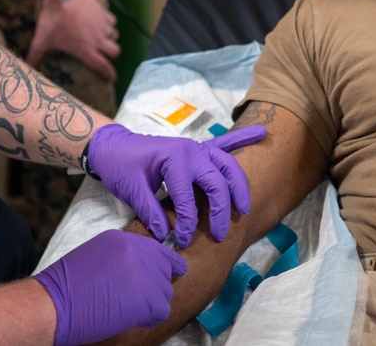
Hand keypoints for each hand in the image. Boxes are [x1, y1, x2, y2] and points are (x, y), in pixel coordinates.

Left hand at [25, 0, 119, 80]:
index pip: (103, 66)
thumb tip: (27, 66)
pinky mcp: (103, 12)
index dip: (109, 74)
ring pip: (114, 35)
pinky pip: (112, 21)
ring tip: (101, 36)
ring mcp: (102, 25)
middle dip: (111, 54)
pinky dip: (108, 23)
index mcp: (85, 50)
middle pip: (115, 51)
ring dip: (110, 38)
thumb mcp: (41, 40)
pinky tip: (100, 22)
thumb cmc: (52, 19)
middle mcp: (97, 39)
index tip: (111, 78)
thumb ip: (35, 55)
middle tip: (104, 53)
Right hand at [33, 229, 186, 345]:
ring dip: (151, 303)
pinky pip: (162, 310)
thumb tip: (139, 272)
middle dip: (154, 286)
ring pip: (165, 291)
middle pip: (164, 270)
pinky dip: (150, 318)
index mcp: (122, 239)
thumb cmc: (65, 287)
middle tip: (135, 299)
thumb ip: (120, 258)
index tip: (159, 276)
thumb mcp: (95, 256)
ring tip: (128, 310)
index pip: (157, 249)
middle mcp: (137, 250)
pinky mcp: (147, 297)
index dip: (159, 266)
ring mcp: (144, 272)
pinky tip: (132, 319)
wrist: (53, 304)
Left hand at [87, 124, 266, 248]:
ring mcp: (196, 147)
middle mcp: (190, 150)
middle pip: (217, 181)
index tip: (181, 240)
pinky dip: (242, 138)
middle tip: (219, 234)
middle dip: (222, 210)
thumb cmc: (120, 166)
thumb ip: (150, 212)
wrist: (112, 146)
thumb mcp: (131, 191)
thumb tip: (166, 234)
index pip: (187, 197)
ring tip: (245, 208)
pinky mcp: (196, 148)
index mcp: (173, 158)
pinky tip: (263, 134)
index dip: (187, 222)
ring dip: (239, 185)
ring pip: (228, 165)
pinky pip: (224, 143)